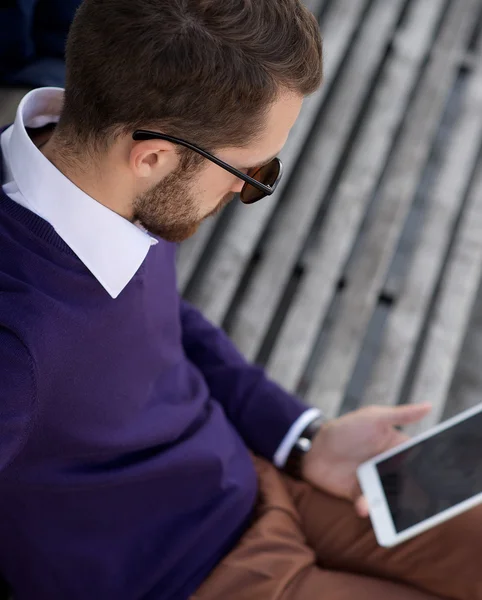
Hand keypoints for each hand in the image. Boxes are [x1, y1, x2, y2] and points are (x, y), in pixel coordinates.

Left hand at [301, 404, 431, 516]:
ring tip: (399, 514)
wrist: (313, 446)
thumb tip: (429, 406)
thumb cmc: (345, 428)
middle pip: (408, 483)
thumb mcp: (374, 417)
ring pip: (391, 498)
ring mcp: (373, 481)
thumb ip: (401, 415)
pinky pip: (367, 505)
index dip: (430, 468)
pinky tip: (364, 507)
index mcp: (395, 449)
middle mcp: (387, 467)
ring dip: (394, 506)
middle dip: (417, 493)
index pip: (419, 460)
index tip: (443, 479)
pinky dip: (367, 508)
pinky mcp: (358, 494)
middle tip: (425, 502)